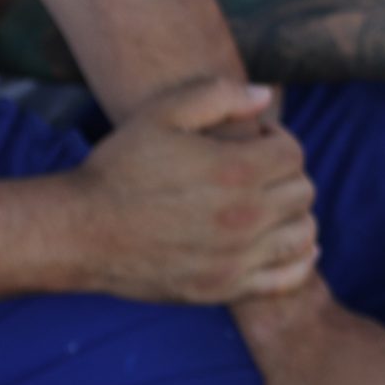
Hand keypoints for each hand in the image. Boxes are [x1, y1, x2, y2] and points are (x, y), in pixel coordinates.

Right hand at [71, 78, 318, 302]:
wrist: (81, 232)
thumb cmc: (120, 168)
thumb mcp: (162, 113)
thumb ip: (219, 95)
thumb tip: (266, 96)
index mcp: (235, 172)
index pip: (293, 153)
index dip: (277, 140)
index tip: (254, 142)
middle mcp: (243, 218)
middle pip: (302, 191)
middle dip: (285, 174)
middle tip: (257, 171)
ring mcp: (236, 259)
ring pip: (303, 233)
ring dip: (293, 213)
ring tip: (267, 204)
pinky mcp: (224, 289)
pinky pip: (288, 278)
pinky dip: (299, 259)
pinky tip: (287, 242)